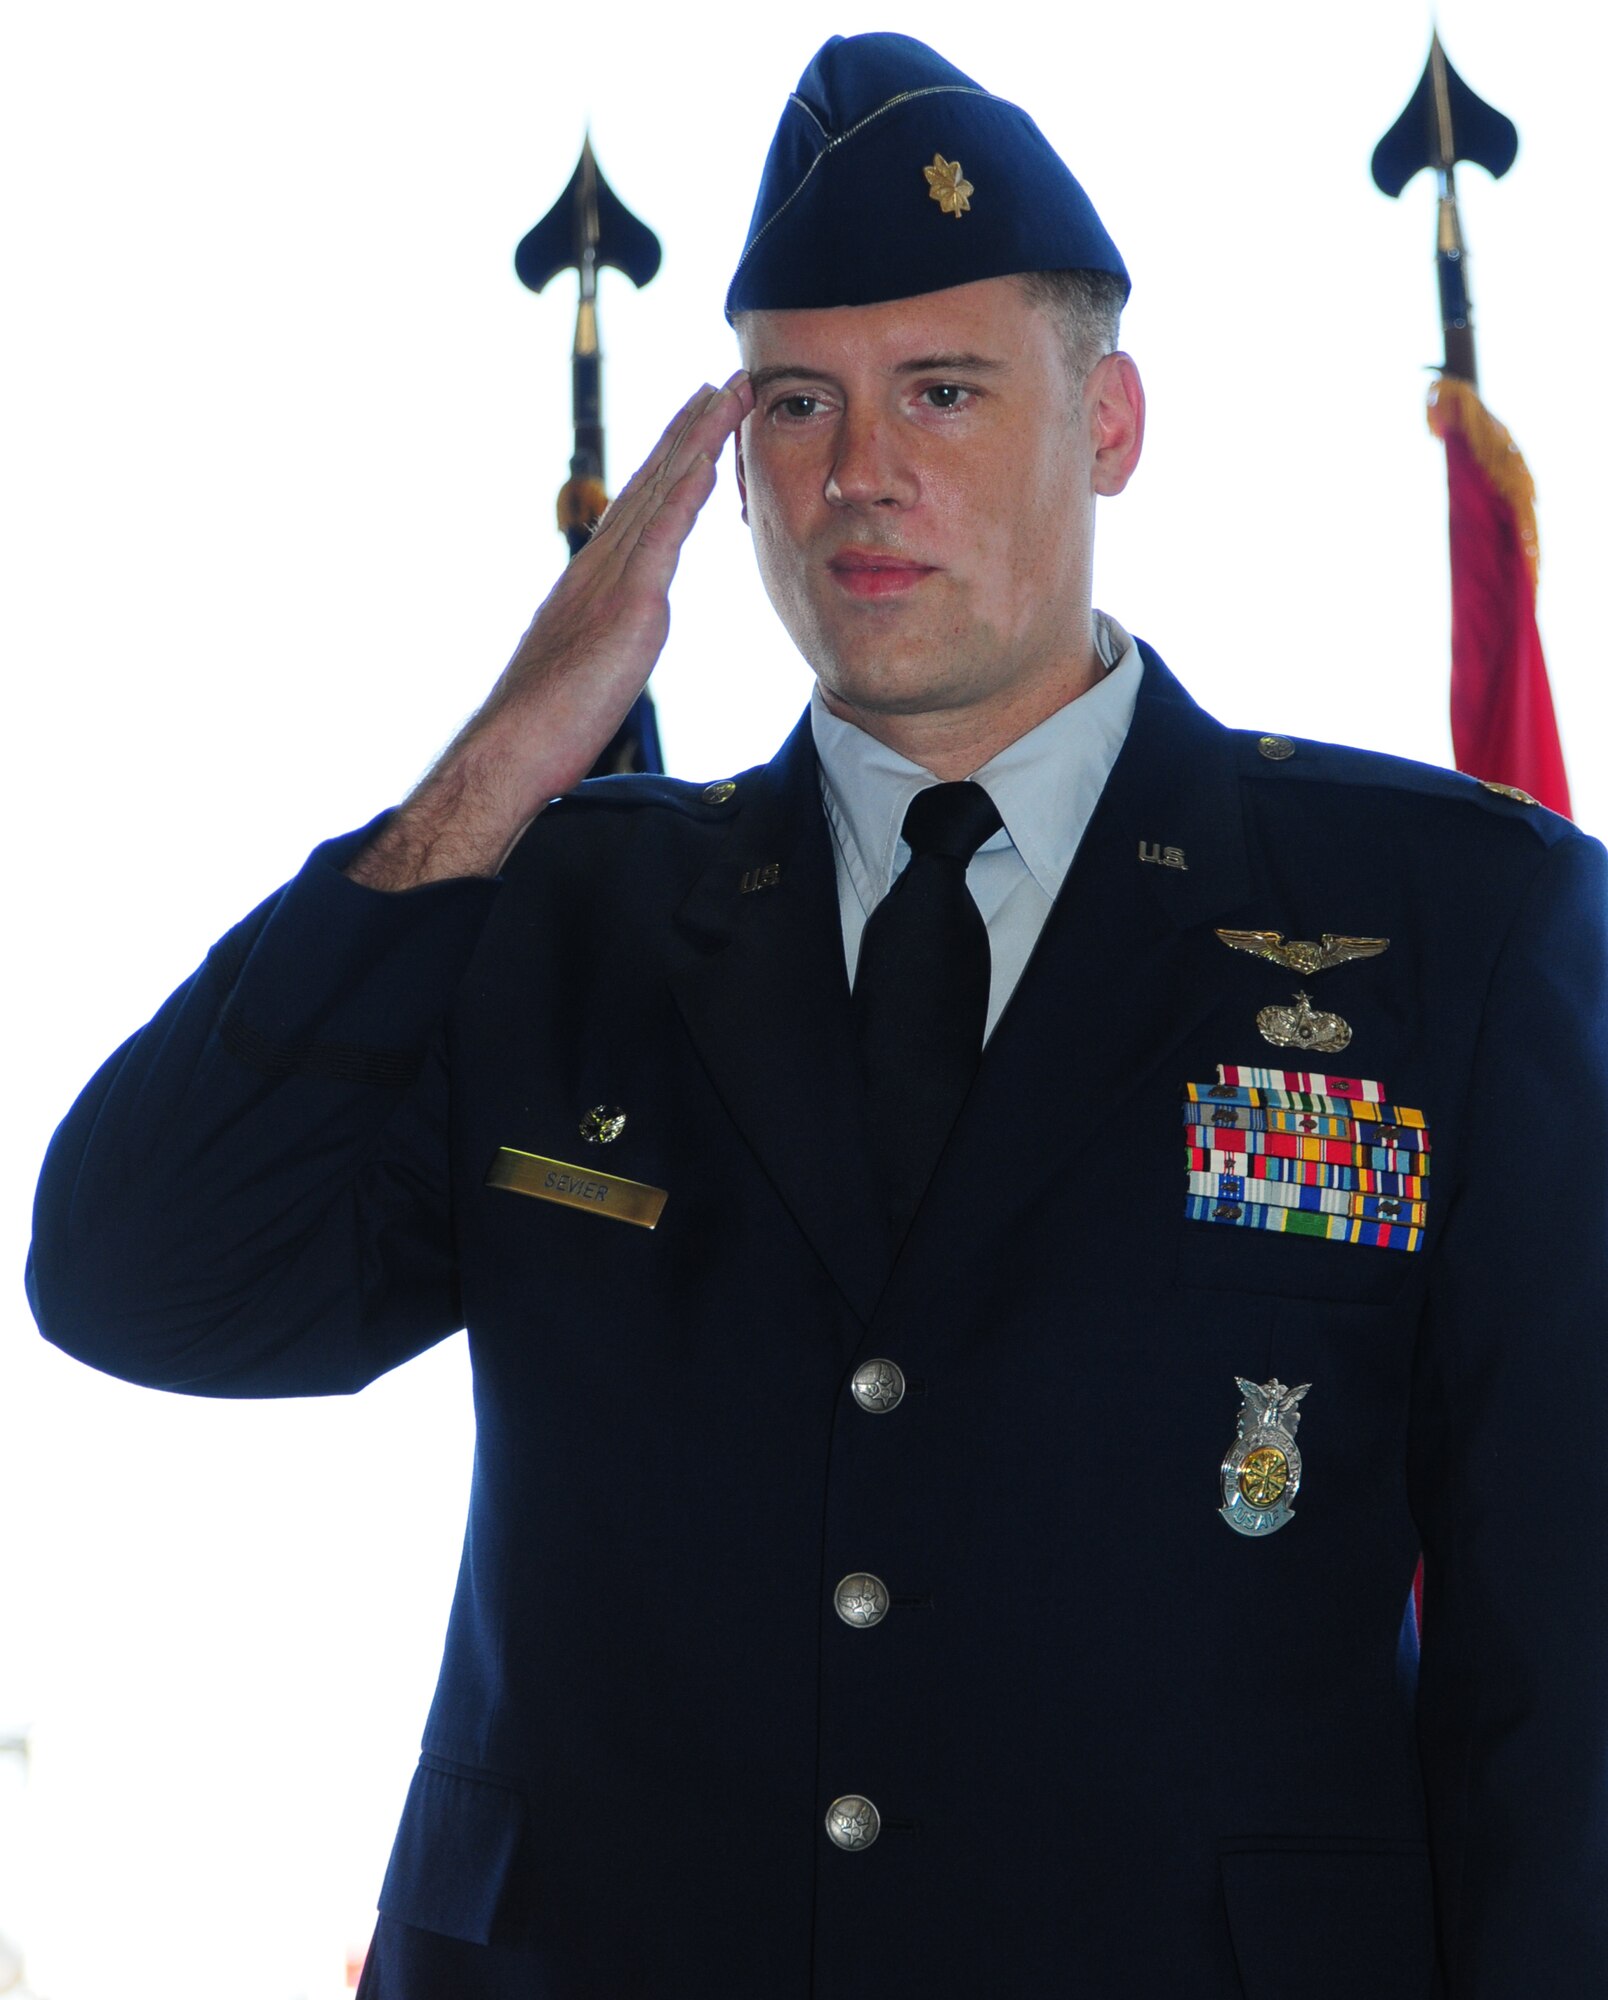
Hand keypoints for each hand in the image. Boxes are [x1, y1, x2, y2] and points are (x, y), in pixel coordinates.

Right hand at [348, 371, 752, 888]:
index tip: (698, 420)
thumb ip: (608, 636)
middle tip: (721, 383)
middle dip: (689, 429)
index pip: (641, 506)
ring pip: (659, 494)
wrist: (516, 746)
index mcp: (593, 579)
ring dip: (696, 441)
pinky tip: (709, 460)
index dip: (671, 459)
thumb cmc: (549, 723)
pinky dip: (685, 494)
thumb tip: (620, 636)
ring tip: (725, 396)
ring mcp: (612, 581)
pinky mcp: (628, 607)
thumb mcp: (586, 664)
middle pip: (651, 483)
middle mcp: (600, 565)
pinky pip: (662, 539)